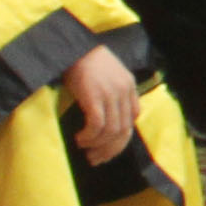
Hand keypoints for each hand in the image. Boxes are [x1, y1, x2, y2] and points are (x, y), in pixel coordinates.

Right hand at [59, 45, 138, 165]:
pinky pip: (97, 126)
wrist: (72, 47)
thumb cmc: (85, 62)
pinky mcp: (95, 97)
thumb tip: (106, 124)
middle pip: (124, 130)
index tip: (107, 149)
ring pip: (111, 131)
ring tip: (85, 147)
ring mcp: (110, 94)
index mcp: (129, 86)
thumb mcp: (107, 76)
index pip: (133, 118)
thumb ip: (113, 94)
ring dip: (97, 145)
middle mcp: (124, 91)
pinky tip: (80, 138)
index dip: (121, 138)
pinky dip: (89, 137)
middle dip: (110, 149)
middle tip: (95, 158)